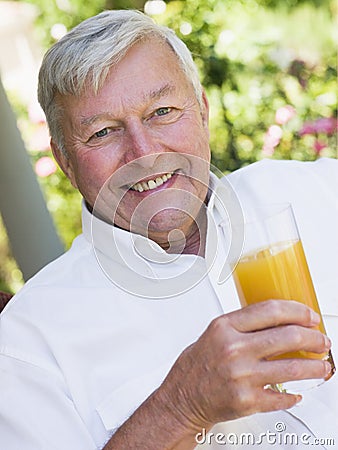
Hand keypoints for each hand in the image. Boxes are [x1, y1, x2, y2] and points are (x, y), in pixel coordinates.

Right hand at [158, 300, 331, 432]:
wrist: (182, 398)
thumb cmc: (197, 365)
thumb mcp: (215, 333)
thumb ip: (243, 325)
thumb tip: (278, 320)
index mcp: (225, 327)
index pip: (271, 310)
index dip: (298, 311)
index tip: (310, 316)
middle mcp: (234, 349)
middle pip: (288, 336)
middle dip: (314, 338)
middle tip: (321, 341)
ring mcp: (241, 376)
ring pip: (293, 368)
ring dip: (316, 367)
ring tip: (322, 366)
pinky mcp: (247, 401)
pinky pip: (282, 397)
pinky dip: (295, 395)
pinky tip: (298, 392)